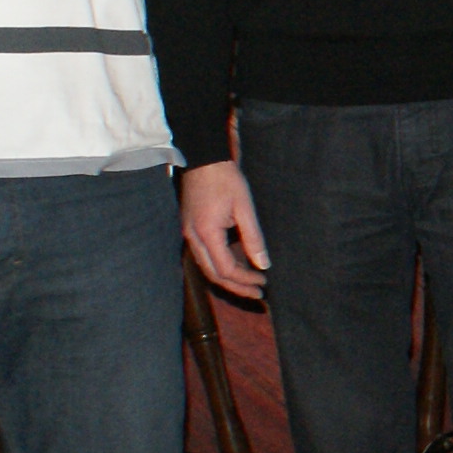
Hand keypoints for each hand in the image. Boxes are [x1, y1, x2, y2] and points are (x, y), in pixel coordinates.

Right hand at [179, 162, 269, 297]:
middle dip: (236, 287)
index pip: (225, 269)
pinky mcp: (190, 229)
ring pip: (207, 267)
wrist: (204, 159)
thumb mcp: (244, 207)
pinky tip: (238, 265)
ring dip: (228, 278)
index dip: (245, 279)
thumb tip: (263, 264)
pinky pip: (204, 255)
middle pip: (213, 274)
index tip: (263, 282)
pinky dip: (221, 264)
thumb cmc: (225, 179)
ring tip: (250, 283)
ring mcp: (188, 234)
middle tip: (258, 293)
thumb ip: (253, 238)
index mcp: (206, 232)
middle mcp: (192, 237)